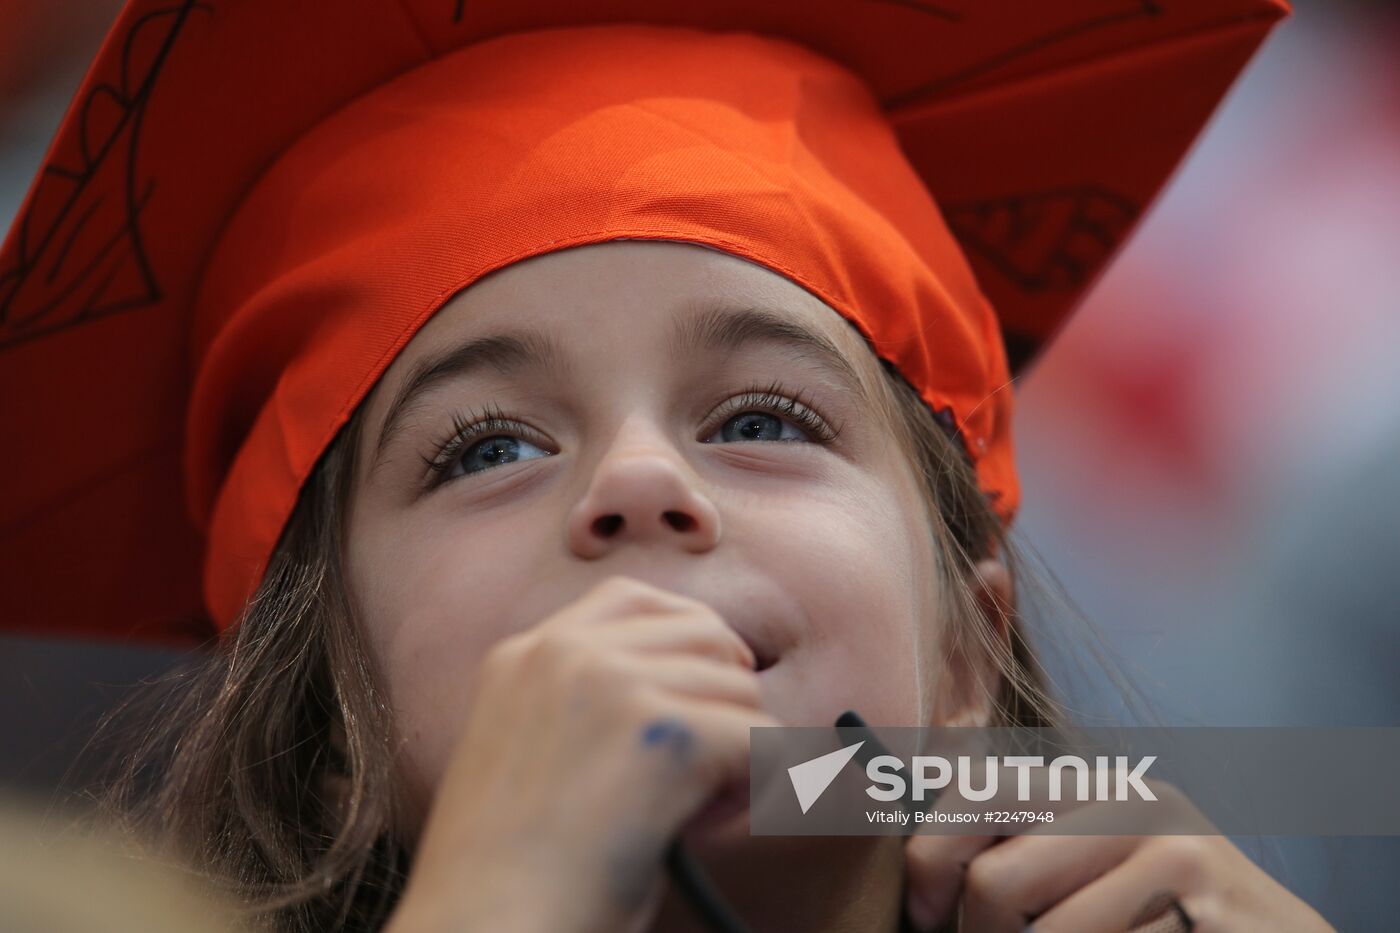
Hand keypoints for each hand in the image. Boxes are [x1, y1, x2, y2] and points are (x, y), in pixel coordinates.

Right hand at [385, 575, 778, 932]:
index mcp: (524, 656)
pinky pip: (759, 739)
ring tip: (700, 810)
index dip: (689, 640)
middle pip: (703, 631)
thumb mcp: (530, 756)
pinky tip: (714, 823)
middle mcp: (566, 652)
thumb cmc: (508, 874)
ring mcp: (611, 683)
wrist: (482, 927)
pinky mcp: (661, 729)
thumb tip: (699, 692)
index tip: (706, 687)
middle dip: (725, 693)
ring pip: (739, 687)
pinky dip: (758, 786)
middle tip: (714, 763)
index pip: (634, 600)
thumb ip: (589, 709)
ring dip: (740, 748)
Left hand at [903, 771, 1335, 931]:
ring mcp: (1179, 859)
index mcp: (1096, 787)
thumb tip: (915, 878)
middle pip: (994, 885)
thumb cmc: (1169, 922)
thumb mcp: (1097, 868)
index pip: (973, 793)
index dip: (927, 863)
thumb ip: (1023, 852)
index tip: (926, 919)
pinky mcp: (1207, 915)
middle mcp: (1136, 806)